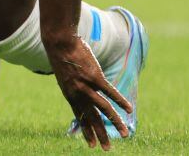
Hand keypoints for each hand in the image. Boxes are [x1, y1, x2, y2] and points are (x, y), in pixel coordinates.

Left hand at [48, 35, 131, 149]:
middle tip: (106, 149)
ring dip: (115, 123)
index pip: (80, 117)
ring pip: (104, 109)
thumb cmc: (62, 55)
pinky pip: (111, 93)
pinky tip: (129, 109)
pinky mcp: (95, 77)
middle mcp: (78, 94)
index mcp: (70, 94)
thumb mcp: (64, 74)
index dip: (86, 130)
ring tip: (124, 134)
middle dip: (100, 134)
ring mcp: (86, 86)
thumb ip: (73, 84)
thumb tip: (82, 87)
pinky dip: (121, 101)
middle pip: (91, 118)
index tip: (91, 144)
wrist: (60, 42)